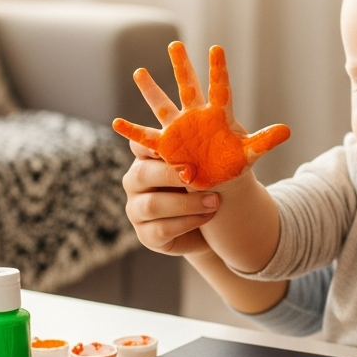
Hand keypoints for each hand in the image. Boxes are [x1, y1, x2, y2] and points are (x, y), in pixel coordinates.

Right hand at [115, 42, 289, 190]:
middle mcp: (196, 118)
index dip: (218, 70)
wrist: (218, 182)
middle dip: (182, 67)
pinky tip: (116, 123)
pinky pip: (146, 139)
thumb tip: (287, 130)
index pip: (220, 89)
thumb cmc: (233, 165)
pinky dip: (132, 132)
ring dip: (152, 91)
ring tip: (140, 71)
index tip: (217, 48)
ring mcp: (179, 131)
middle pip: (188, 88)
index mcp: (218, 116)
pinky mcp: (167, 148)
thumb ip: (264, 141)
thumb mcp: (249, 154)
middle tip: (176, 44)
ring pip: (163, 107)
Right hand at [121, 139, 218, 256]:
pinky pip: (161, 229)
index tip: (165, 142)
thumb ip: (203, 148)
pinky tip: (207, 217)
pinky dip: (187, 223)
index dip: (147, 143)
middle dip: (171, 175)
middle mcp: (135, 182)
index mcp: (146, 158)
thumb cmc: (208, 186)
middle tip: (198, 176)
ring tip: (214, 202)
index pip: (139, 145)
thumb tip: (221, 121)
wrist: (212, 226)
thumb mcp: (207, 165)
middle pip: (142, 174)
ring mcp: (136, 210)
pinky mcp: (146, 235)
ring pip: (152, 205)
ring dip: (186, 203)